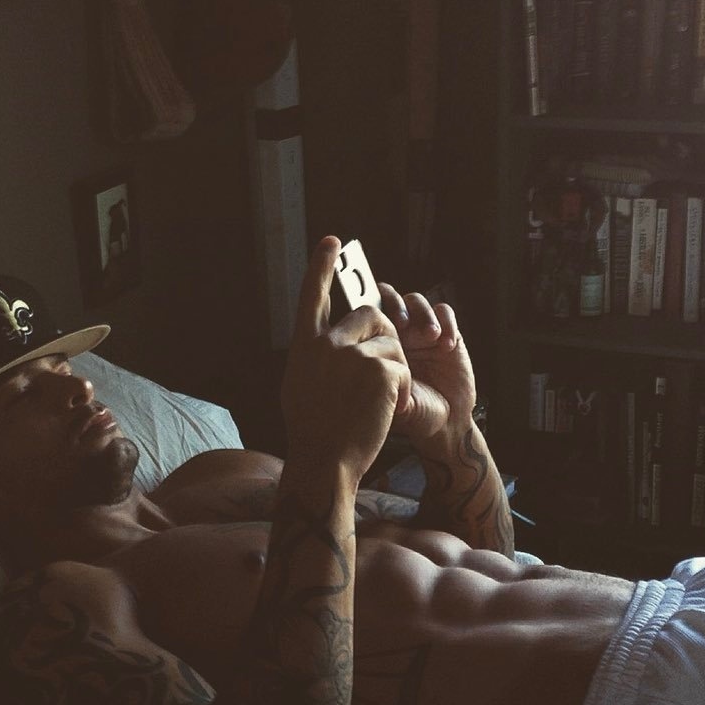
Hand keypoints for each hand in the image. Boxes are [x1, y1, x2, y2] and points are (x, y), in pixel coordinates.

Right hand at [281, 237, 411, 480]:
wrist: (326, 461)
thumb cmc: (314, 434)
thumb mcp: (301, 387)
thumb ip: (316, 359)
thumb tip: (325, 346)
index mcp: (304, 346)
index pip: (312, 296)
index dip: (321, 267)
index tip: (332, 243)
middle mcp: (326, 342)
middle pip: (370, 314)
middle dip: (386, 333)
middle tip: (385, 366)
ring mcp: (352, 353)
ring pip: (392, 341)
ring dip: (395, 367)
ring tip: (379, 399)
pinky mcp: (379, 367)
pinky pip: (403, 365)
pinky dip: (401, 387)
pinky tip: (387, 408)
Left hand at [379, 283, 475, 441]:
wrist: (445, 423)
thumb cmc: (413, 413)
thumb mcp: (388, 398)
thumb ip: (377, 379)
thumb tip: (361, 360)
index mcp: (378, 345)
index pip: (368, 312)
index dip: (370, 307)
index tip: (377, 323)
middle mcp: (399, 334)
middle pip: (391, 298)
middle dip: (396, 305)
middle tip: (402, 323)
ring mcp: (423, 332)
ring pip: (417, 302)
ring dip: (423, 313)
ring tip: (430, 336)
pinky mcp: (448, 334)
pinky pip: (445, 313)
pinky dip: (447, 323)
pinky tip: (447, 346)